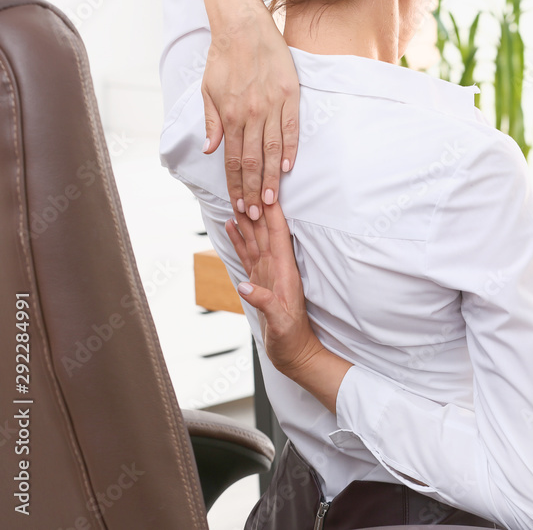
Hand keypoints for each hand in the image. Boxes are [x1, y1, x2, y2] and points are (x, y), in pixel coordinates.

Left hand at [203, 3, 299, 220]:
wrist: (242, 25)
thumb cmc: (223, 57)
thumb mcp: (207, 89)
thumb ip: (211, 121)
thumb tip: (210, 149)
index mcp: (229, 114)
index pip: (232, 158)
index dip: (235, 184)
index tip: (238, 204)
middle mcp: (250, 113)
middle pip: (252, 160)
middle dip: (253, 189)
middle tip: (256, 213)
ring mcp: (272, 105)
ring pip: (272, 150)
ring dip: (271, 178)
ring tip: (271, 199)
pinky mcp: (289, 95)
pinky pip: (291, 129)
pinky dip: (290, 150)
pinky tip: (288, 168)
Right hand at [225, 201, 323, 376]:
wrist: (295, 353)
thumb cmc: (291, 340)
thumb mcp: (280, 324)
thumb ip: (265, 304)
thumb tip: (245, 286)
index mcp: (284, 272)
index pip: (277, 235)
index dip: (272, 213)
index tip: (265, 190)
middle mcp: (277, 267)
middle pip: (264, 230)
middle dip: (256, 207)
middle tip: (244, 183)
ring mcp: (267, 272)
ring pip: (254, 238)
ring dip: (246, 218)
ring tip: (236, 197)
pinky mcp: (259, 280)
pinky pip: (247, 253)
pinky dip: (239, 238)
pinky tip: (232, 225)